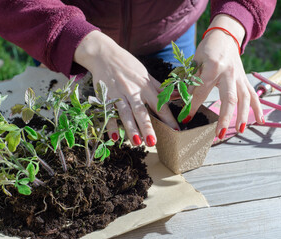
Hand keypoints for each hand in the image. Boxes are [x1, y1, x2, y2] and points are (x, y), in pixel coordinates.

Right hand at [74, 31, 179, 145]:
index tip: (176, 130)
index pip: (159, 104)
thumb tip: (177, 96)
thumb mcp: (145, 74)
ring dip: (130, 128)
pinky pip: (107, 112)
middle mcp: (132, 91)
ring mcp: (117, 94)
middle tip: (153, 142)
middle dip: (147, 127)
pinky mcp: (104, 96)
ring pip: (125, 113)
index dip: (168, 117)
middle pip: (141, 111)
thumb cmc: (128, 65)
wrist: (104, 55)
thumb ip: (159, 87)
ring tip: (137, 142)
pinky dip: (110, 125)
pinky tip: (113, 137)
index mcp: (145, 86)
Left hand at [189, 14, 263, 138]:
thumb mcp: (195, 61)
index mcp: (213, 67)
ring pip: (244, 99)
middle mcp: (229, 73)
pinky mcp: (245, 80)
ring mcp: (240, 77)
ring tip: (239, 131)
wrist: (225, 36)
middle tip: (219, 134)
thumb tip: (174, 98)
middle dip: (225, 117)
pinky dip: (258, 108)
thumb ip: (189, 80)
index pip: (202, 91)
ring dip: (243, 116)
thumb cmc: (207, 49)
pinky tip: (261, 121)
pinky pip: (253, 95)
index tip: (186, 119)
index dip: (193, 106)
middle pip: (229, 98)